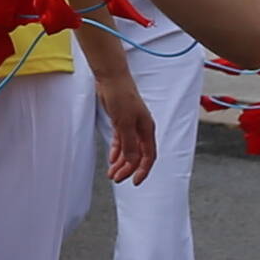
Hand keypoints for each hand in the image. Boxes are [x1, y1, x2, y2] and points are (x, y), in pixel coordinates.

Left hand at [94, 67, 156, 185]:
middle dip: (127, 168)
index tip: (134, 181)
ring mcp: (130, 125)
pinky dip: (116, 151)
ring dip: (120, 162)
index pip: (148, 156)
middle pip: (137, 155)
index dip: (143, 170)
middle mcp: (141, 128)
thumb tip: (132, 161)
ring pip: (128, 149)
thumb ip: (129, 144)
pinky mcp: (120, 121)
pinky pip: (120, 141)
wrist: (111, 78)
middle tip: (116, 179)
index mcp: (147, 129)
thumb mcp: (124, 123)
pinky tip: (111, 159)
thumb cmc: (121, 95)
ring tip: (111, 173)